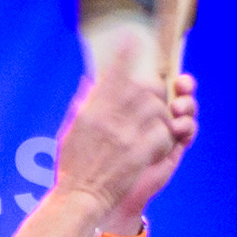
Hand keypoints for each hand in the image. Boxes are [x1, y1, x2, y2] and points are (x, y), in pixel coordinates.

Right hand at [50, 67, 198, 222]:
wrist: (80, 196)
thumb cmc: (72, 165)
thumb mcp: (71, 128)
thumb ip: (84, 102)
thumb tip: (92, 80)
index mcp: (92, 109)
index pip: (113, 73)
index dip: (124, 54)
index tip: (132, 39)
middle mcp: (109, 117)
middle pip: (145, 87)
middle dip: (155, 91)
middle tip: (153, 101)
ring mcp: (127, 134)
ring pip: (158, 109)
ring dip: (161, 116)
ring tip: (152, 127)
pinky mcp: (141, 152)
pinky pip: (163, 132)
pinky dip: (164, 137)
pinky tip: (155, 145)